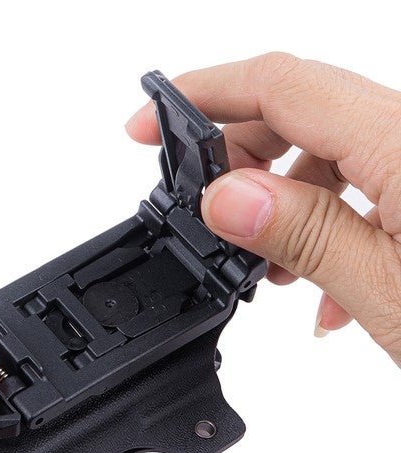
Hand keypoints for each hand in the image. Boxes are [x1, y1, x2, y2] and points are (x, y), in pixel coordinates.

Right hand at [127, 53, 400, 366]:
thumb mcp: (390, 294)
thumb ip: (307, 235)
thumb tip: (224, 198)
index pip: (280, 85)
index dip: (201, 96)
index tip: (148, 127)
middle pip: (298, 110)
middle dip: (234, 158)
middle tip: (201, 211)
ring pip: (325, 150)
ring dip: (278, 198)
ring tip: (262, 265)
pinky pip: (360, 180)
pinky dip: (322, 217)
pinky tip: (322, 282)